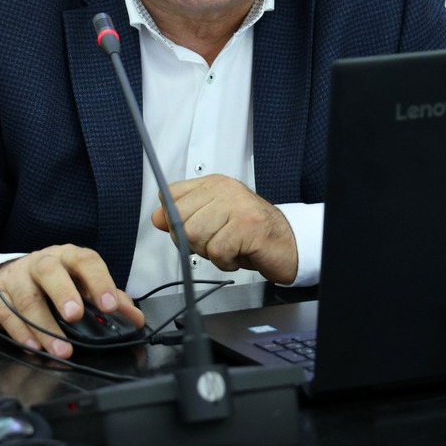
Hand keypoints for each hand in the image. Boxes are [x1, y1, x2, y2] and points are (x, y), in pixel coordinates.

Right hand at [0, 246, 143, 360]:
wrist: (8, 276)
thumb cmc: (53, 281)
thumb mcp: (80, 283)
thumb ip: (108, 299)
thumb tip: (135, 319)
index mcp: (67, 257)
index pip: (85, 261)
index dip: (99, 281)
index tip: (110, 305)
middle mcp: (41, 263)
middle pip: (49, 271)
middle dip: (63, 293)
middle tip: (75, 316)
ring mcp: (17, 279)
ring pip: (28, 298)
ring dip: (45, 326)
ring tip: (62, 349)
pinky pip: (8, 316)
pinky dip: (22, 334)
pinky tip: (35, 347)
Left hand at [149, 175, 297, 283]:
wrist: (288, 244)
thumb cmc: (250, 234)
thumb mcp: (213, 222)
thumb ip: (184, 218)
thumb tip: (156, 217)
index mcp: (213, 184)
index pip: (171, 195)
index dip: (174, 220)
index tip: (191, 230)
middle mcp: (224, 190)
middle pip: (180, 220)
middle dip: (192, 242)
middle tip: (214, 243)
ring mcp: (237, 205)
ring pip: (195, 235)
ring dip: (209, 253)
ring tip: (228, 248)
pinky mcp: (247, 226)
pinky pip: (217, 251)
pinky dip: (225, 261)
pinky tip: (238, 255)